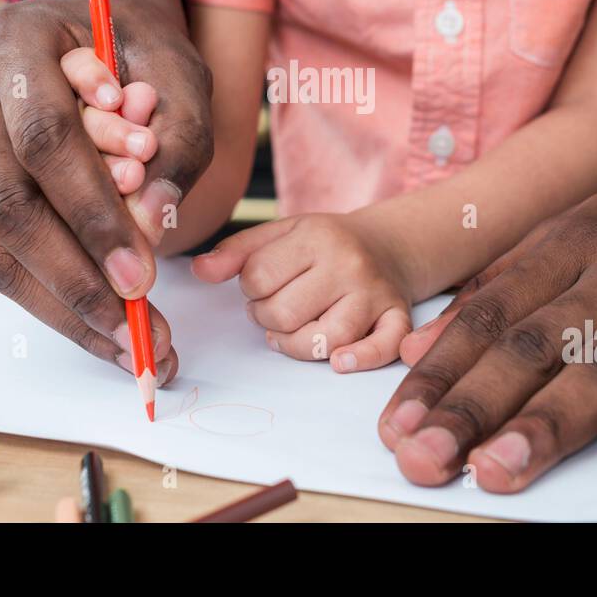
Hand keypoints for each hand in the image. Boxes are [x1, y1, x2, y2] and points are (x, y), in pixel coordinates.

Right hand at [0, 0, 212, 380]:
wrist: (94, 33)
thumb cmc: (142, 50)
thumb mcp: (180, 72)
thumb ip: (180, 137)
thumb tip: (152, 224)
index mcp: (15, 39)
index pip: (46, 137)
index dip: (92, 211)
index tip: (143, 274)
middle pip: (8, 202)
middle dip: (77, 274)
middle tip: (137, 325)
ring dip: (64, 304)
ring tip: (128, 345)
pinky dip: (54, 299)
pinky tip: (102, 329)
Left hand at [192, 212, 417, 371]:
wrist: (388, 245)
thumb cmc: (325, 244)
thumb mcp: (281, 233)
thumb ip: (237, 251)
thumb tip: (200, 270)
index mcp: (315, 237)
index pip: (258, 278)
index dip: (249, 289)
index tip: (262, 285)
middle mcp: (348, 264)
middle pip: (285, 313)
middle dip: (268, 317)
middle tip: (277, 307)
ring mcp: (374, 293)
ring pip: (325, 339)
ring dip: (297, 345)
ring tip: (293, 331)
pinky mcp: (396, 318)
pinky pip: (383, 348)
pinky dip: (361, 358)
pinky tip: (340, 362)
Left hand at [379, 151, 596, 492]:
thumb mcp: (586, 233)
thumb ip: (506, 285)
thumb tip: (423, 348)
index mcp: (575, 237)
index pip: (491, 309)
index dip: (440, 369)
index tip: (393, 422)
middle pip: (536, 340)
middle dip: (473, 403)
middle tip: (423, 457)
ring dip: (549, 421)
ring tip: (497, 470)